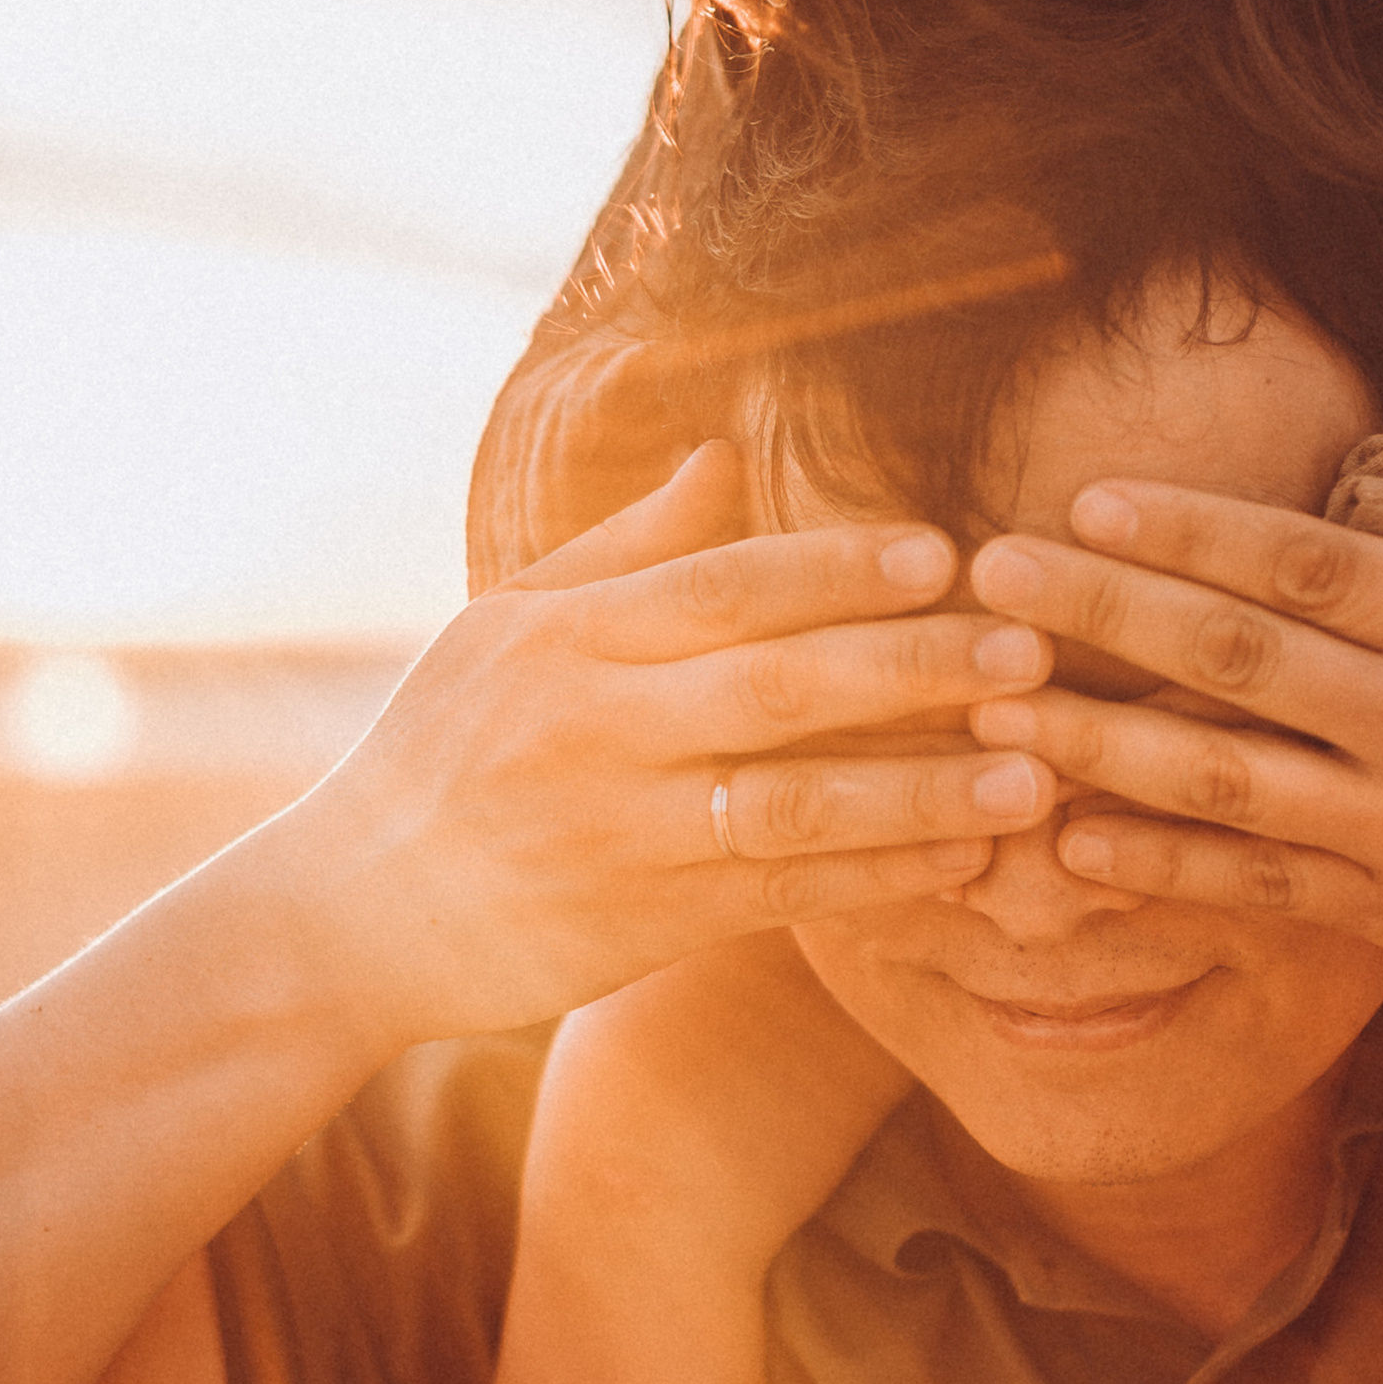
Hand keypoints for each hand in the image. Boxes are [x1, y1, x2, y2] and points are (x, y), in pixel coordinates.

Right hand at [271, 442, 1054, 1053]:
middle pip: (779, 686)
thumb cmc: (442, 751)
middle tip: (1029, 650)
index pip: (723, 586)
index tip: (942, 554)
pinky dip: (880, 880)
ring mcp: (621, 832)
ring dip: (924, 791)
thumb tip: (727, 458)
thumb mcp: (507, 629)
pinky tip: (964, 862)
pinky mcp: (643, 925)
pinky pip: (786, 896)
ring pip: (797, 804)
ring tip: (1033, 773)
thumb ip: (626, 549)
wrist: (349, 916)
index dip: (837, 568)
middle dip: (914, 667)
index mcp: (566, 638)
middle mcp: (595, 728)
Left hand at [961, 428, 1382, 1082]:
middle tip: (989, 574)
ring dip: (1097, 738)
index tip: (1088, 497)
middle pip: (1238, 654)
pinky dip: (1160, 864)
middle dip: (1104, 606)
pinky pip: (1258, 888)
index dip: (1190, 527)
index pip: (1312, 562)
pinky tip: (1071, 841)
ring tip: (990, 708)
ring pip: (1223, 777)